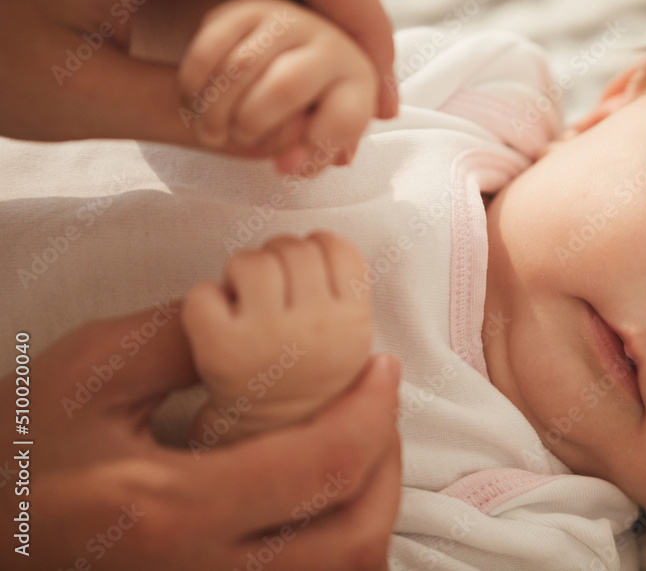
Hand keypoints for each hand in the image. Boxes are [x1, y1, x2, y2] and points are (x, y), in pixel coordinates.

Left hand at [0, 0, 396, 147]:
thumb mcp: (73, 94)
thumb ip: (186, 119)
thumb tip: (276, 140)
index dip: (366, 25)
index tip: (380, 94)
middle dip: (355, 23)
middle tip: (367, 100)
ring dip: (318, 16)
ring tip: (332, 86)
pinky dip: (277, 6)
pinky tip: (279, 56)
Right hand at [0, 307, 400, 569]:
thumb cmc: (19, 444)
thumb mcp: (92, 371)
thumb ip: (189, 340)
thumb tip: (273, 317)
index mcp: (173, 509)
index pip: (322, 467)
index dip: (374, 412)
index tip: (384, 367)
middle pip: (352, 540)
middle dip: (389, 467)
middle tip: (383, 409)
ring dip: (372, 512)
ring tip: (367, 450)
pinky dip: (336, 546)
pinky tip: (327, 498)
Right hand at [174, 0, 378, 173]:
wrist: (283, 55)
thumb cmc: (307, 108)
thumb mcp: (320, 133)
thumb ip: (311, 154)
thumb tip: (289, 165)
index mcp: (358, 77)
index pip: (343, 118)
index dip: (312, 150)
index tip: (285, 165)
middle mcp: (327, 40)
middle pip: (284, 87)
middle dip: (254, 124)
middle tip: (240, 139)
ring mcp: (285, 18)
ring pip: (241, 66)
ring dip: (216, 110)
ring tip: (212, 133)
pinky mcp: (244, 8)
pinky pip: (210, 46)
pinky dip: (195, 83)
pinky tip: (194, 104)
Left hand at [183, 232, 373, 440]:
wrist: (272, 439)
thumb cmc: (308, 373)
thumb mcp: (349, 336)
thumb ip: (343, 291)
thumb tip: (318, 242)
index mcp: (353, 321)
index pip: (337, 247)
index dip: (315, 249)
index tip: (304, 272)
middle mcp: (317, 328)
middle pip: (293, 248)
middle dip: (276, 260)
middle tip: (271, 292)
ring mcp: (269, 337)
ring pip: (250, 262)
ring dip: (240, 275)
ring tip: (245, 303)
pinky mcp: (222, 349)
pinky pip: (204, 293)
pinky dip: (203, 302)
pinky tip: (217, 324)